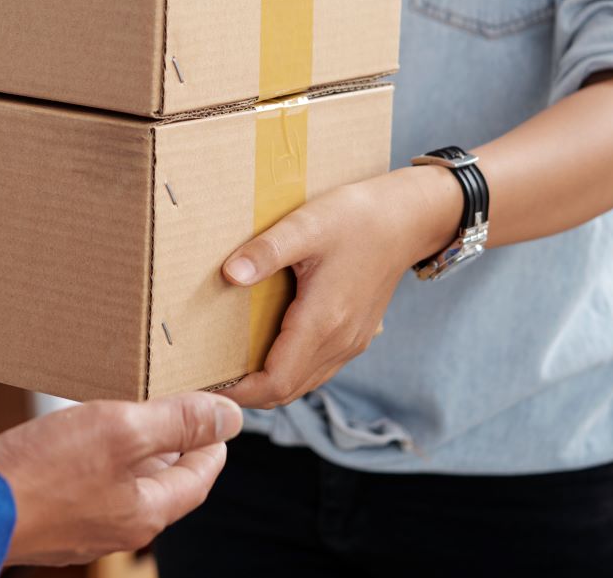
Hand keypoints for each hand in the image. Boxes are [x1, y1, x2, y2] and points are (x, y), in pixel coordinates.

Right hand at [0, 392, 241, 565]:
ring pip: (125, 486)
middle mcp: (119, 528)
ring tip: (127, 414)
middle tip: (175, 407)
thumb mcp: (121, 429)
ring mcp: (83, 530)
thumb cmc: (43, 470)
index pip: (199, 477)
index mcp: (147, 511)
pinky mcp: (51, 521)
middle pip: (164, 483)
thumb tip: (231, 418)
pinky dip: (98, 462)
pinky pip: (89, 489)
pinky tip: (77, 437)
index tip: (218, 417)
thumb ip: (178, 422)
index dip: (213, 443)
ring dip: (133, 452)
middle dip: (174, 445)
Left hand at [217, 165, 460, 408]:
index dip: (238, 391)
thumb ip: (266, 251)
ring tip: (228, 367)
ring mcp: (350, 342)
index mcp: (323, 322)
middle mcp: (339, 342)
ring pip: (302, 383)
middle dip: (246, 393)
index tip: (205, 383)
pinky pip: (315, 369)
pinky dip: (287, 371)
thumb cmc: (357, 218)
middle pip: (286, 391)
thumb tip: (229, 275)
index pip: (275, 382)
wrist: (408, 219)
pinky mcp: (354, 336)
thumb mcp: (306, 225)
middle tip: (206, 378)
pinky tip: (264, 350)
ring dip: (266, 384)